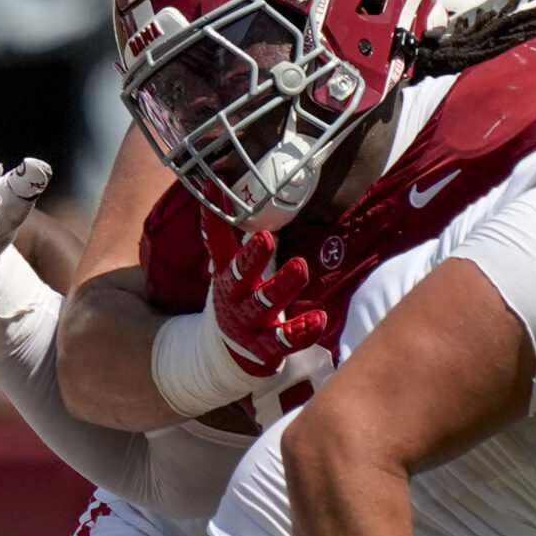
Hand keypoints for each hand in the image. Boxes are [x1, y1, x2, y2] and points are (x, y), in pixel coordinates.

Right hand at [202, 214, 328, 377]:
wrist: (225, 353)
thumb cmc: (235, 297)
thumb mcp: (225, 267)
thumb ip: (222, 231)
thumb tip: (217, 182)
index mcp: (228, 279)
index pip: (224, 252)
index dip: (228, 233)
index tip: (241, 212)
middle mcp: (236, 302)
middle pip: (242, 279)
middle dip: (253, 260)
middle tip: (267, 240)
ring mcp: (251, 327)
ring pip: (265, 308)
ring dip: (282, 287)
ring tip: (300, 267)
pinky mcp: (267, 349)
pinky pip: (285, 340)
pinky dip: (301, 330)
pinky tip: (318, 318)